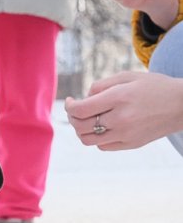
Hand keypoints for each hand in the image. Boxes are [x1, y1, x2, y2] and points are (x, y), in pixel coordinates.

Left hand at [65, 70, 182, 149]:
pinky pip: (102, 146)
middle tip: (76, 110)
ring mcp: (126, 134)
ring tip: (86, 120)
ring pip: (87, 139)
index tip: (71, 101)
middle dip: (72, 117)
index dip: (69, 106)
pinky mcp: (131, 144)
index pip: (80, 110)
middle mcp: (121, 119)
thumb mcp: (128, 77)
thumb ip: (101, 85)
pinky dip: (97, 138)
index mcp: (119, 98)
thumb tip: (83, 98)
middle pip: (80, 126)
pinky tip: (103, 127)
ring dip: (81, 130)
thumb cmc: (154, 87)